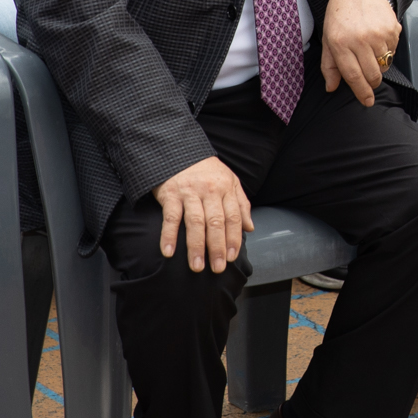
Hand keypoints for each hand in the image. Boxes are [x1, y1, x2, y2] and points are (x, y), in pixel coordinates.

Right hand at [153, 156, 252, 272]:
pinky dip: (169, 235)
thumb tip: (249, 228)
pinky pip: (170, 217)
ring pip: (195, 222)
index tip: (232, 257)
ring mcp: (189, 192)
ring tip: (196, 267)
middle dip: (217, 247)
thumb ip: (240, 204)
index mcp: (226, 188)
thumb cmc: (206, 170)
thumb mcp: (229, 180)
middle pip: (216, 222)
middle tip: (217, 269)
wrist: (178, 149)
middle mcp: (210, 190)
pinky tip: (168, 253)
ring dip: (196, 247)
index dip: (234, 238)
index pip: (233, 217)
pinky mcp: (170, 193)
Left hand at [320, 0, 398, 105]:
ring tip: (370, 51)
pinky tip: (378, 39)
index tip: (367, 101)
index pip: (353, 76)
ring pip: (385, 64)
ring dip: (379, 65)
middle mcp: (360, 40)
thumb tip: (332, 87)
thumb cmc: (340, 14)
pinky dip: (387, 51)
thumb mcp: (328, 38)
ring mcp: (379, 34)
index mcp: (340, 43)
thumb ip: (330, 65)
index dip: (362, 92)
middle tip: (369, 80)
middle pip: (373, 75)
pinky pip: (393, 51)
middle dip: (372, 82)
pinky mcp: (393, 29)